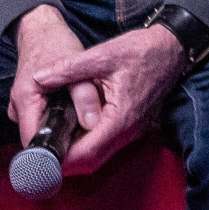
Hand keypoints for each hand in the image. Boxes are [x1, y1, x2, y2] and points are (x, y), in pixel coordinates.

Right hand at [10, 4, 102, 145]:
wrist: (40, 30)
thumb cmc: (55, 45)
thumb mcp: (77, 66)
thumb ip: (85, 96)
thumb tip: (94, 125)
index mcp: (26, 99)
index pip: (33, 142)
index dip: (51, 157)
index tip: (71, 164)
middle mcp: (18, 107)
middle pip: (37, 141)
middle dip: (62, 147)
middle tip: (87, 144)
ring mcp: (21, 107)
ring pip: (40, 133)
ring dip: (60, 135)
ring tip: (82, 127)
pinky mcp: (28, 106)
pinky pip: (41, 124)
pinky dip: (57, 125)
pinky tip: (73, 116)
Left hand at [33, 25, 188, 173]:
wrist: (170, 49)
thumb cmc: (140, 51)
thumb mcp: (100, 55)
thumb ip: (67, 68)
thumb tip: (38, 77)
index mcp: (122, 117)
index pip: (89, 152)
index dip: (63, 157)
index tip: (40, 155)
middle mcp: (129, 130)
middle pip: (94, 161)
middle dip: (66, 161)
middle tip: (39, 151)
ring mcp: (133, 130)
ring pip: (101, 154)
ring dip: (76, 153)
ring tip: (51, 141)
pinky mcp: (132, 125)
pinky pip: (108, 143)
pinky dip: (88, 143)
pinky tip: (71, 130)